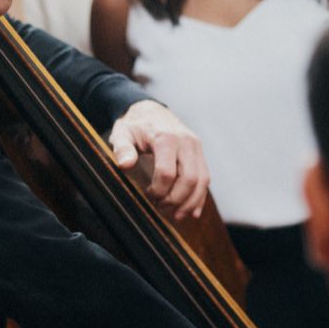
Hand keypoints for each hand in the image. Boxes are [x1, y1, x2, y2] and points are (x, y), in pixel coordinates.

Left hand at [108, 100, 209, 220]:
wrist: (151, 111)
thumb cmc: (135, 125)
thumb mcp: (122, 133)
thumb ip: (122, 149)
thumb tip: (125, 165)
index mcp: (166, 138)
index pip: (167, 173)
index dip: (158, 190)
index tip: (148, 195)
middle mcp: (186, 142)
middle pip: (189, 179)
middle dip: (175, 199)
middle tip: (160, 207)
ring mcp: (196, 148)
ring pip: (202, 181)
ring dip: (189, 202)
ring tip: (175, 215)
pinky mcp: (200, 154)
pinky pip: (206, 178)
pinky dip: (200, 197)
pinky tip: (192, 212)